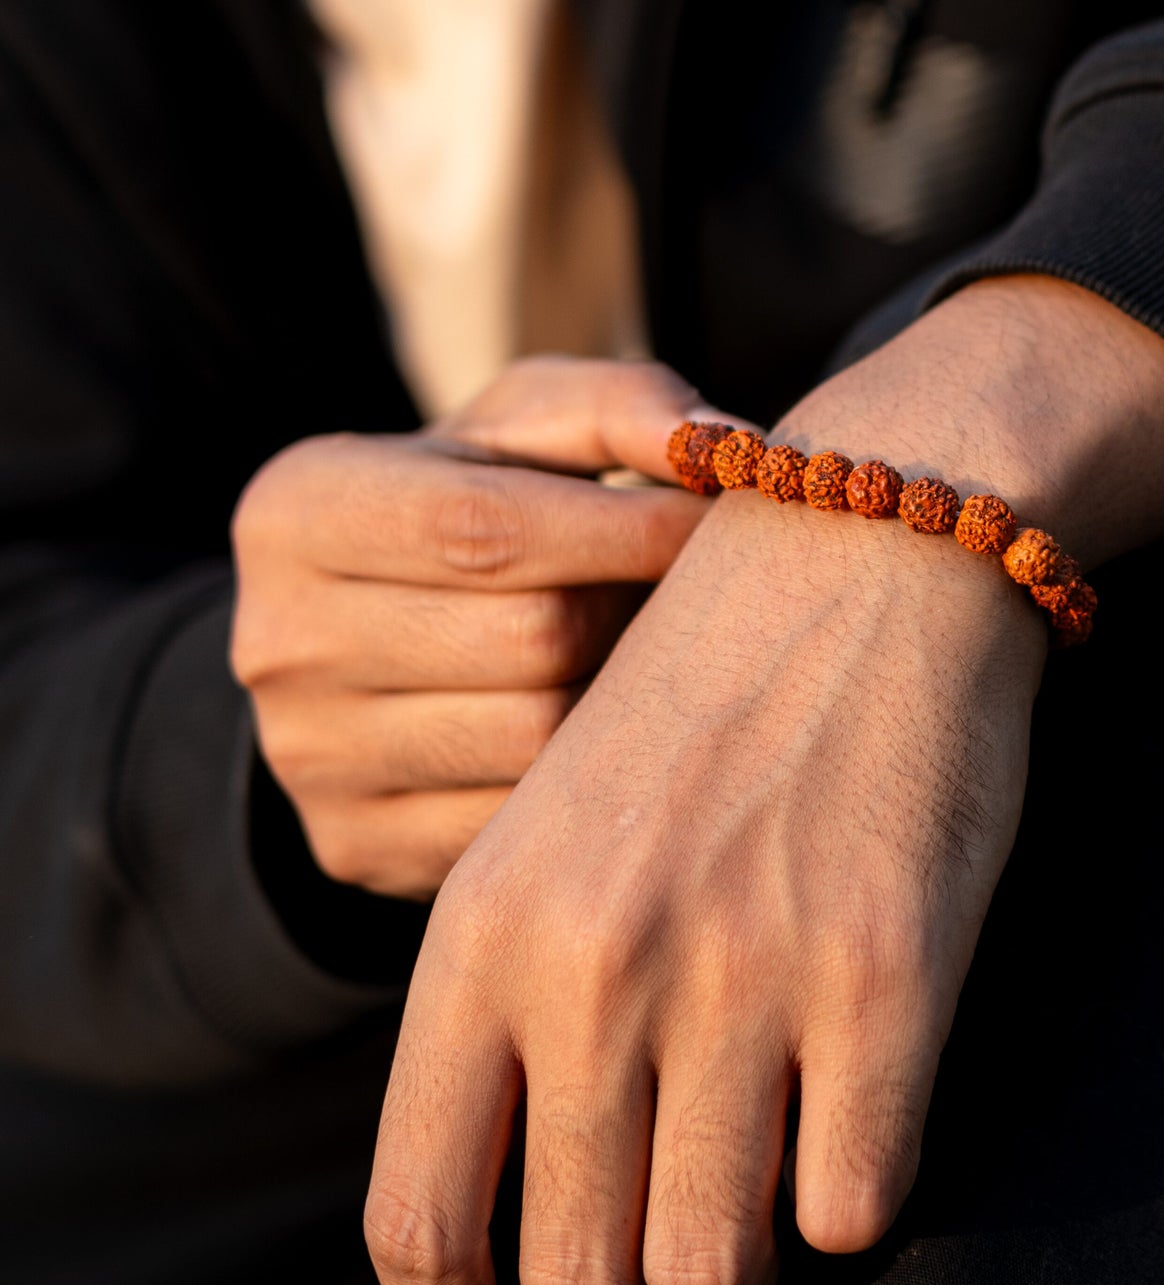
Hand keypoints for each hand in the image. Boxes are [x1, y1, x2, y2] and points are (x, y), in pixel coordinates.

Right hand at [230, 357, 733, 898]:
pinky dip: (584, 785)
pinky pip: (521, 828)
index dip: (630, 530)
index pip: (488, 530)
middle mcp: (279, 640)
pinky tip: (601, 740)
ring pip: (535, 740)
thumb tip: (729, 448)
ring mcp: (309, 759)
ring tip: (638, 662)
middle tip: (678, 600)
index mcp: (300, 510)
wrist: (359, 647)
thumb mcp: (517, 433)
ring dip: (623, 703)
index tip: (720, 523)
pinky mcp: (354, 844)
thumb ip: (621, 407)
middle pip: (529, 639)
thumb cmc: (464, 513)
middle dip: (632, 614)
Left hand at [365, 277, 1163, 1284]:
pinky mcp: (887, 976)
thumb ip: (519, 1010)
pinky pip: (857, 1208)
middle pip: (582, 1276)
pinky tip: (859, 1106)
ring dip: (745, 1246)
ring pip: (716, 1267)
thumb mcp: (554, 834)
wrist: (856, 555)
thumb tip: (545, 1209)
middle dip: (629, 1275)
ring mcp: (742, 973)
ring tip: (770, 1154)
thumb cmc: (704, 704)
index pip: (417, 1214)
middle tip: (676, 1201)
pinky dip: (855, 1191)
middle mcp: (595, 962)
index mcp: (484, 927)